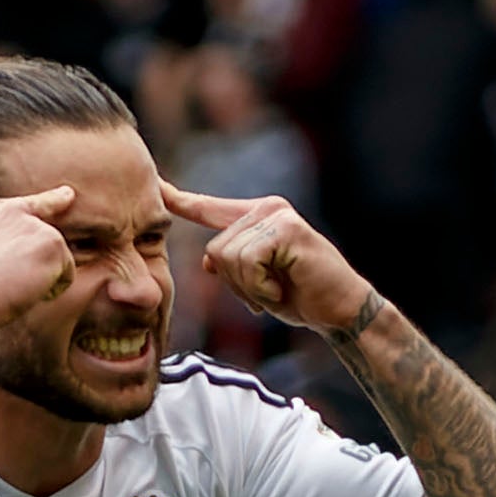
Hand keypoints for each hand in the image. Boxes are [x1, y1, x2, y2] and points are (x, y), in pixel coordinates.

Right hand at [0, 185, 79, 332]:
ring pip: (55, 259)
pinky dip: (52, 291)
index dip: (50, 201)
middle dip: (53, 241)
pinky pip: (66, 275)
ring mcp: (34, 225)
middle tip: (66, 204)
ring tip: (14, 290)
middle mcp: (13, 209)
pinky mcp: (53, 242)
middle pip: (47, 232)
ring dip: (42, 280)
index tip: (67, 194)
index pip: (25, 205)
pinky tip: (28, 293)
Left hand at [161, 184, 375, 333]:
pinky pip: (247, 261)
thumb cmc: (301, 297)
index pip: (209, 208)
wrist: (341, 310)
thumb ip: (232, 267)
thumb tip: (208, 261)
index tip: (154, 186)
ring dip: (250, 289)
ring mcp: (276, 216)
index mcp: (255, 216)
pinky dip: (260, 288)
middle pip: (215, 249)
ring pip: (228, 257)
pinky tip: (282, 290)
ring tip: (278, 291)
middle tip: (268, 293)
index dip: (179, 200)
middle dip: (236, 285)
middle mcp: (265, 208)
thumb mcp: (256, 284)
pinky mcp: (286, 229)